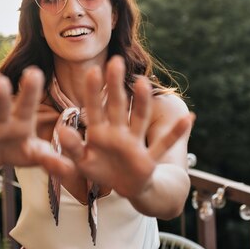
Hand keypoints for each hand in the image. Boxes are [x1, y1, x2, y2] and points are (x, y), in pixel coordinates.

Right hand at [0, 67, 72, 175]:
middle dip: (1, 94)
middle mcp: (1, 120)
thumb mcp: (35, 154)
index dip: (29, 89)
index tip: (33, 71)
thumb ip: (51, 160)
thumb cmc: (19, 149)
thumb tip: (71, 169)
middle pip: (1, 105)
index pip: (27, 103)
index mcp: (21, 120)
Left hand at [57, 56, 192, 199]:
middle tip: (115, 61)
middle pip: (117, 105)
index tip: (92, 70)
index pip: (94, 107)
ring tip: (144, 83)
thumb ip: (71, 147)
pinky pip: (163, 144)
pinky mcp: (148, 158)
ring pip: (139, 119)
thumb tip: (61, 129)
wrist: (124, 187)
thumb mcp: (81, 162)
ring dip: (142, 102)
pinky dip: (175, 133)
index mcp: (99, 132)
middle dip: (115, 85)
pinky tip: (188, 118)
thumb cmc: (101, 170)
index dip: (94, 91)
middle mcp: (118, 132)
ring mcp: (134, 143)